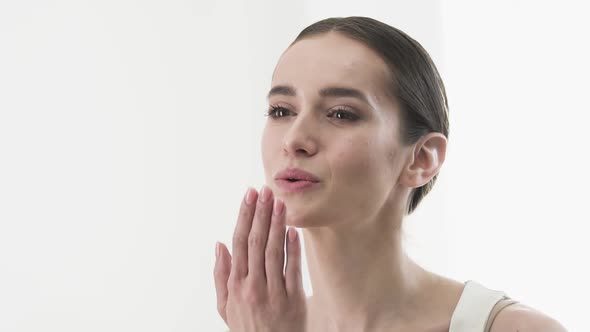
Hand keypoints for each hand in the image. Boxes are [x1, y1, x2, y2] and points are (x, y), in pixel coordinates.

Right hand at [214, 186, 306, 331]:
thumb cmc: (247, 327)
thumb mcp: (225, 306)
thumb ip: (221, 275)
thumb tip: (218, 244)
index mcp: (235, 284)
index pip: (238, 242)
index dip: (244, 217)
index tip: (249, 196)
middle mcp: (252, 286)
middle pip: (255, 242)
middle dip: (260, 213)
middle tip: (264, 190)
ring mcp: (273, 292)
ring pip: (273, 251)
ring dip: (276, 224)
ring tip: (279, 203)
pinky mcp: (292, 300)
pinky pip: (292, 269)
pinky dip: (293, 249)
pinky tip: (294, 230)